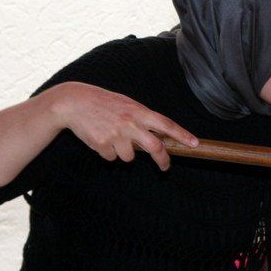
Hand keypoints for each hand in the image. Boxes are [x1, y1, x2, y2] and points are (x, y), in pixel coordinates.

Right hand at [52, 81, 196, 170]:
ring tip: (111, 136)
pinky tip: (100, 138)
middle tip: (165, 167)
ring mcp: (116, 135)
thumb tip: (156, 140)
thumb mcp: (126, 105)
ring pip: (129, 157)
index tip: (195, 144)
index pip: (165, 124)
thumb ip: (141, 119)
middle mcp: (130, 123)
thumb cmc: (104, 104)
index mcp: (138, 111)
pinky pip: (112, 158)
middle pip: (154, 146)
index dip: (182, 134)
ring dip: (123, 152)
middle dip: (162, 160)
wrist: (75, 103)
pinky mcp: (102, 144)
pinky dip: (107, 152)